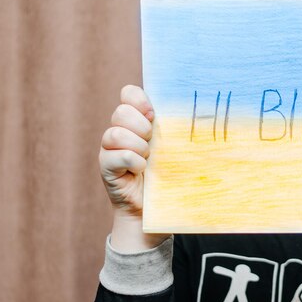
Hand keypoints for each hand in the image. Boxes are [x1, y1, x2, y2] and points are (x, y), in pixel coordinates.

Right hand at [99, 85, 168, 251]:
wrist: (156, 208)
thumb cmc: (170, 173)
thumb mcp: (174, 145)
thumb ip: (174, 126)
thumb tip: (194, 108)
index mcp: (137, 120)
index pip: (128, 93)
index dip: (139, 99)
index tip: (154, 115)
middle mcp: (120, 130)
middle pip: (121, 112)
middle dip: (141, 127)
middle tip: (153, 144)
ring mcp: (110, 149)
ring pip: (115, 133)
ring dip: (137, 147)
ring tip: (148, 159)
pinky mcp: (107, 167)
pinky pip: (116, 155)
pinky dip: (132, 162)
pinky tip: (141, 170)